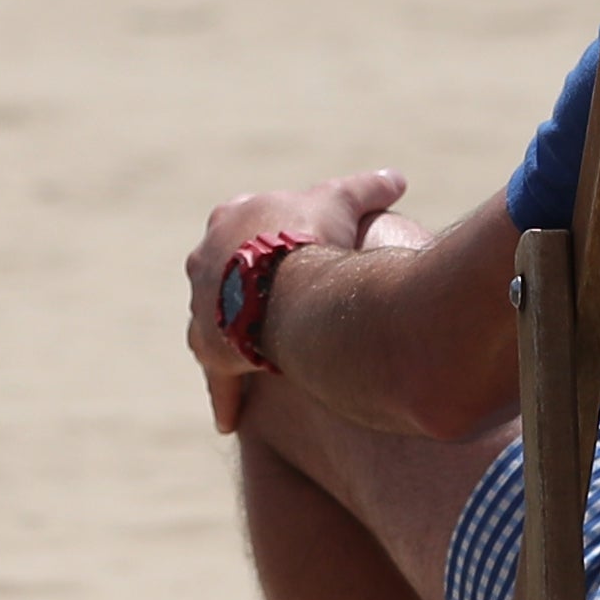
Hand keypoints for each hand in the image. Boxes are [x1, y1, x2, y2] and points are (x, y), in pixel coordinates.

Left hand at [184, 169, 405, 430]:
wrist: (284, 282)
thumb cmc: (311, 237)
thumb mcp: (343, 203)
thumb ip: (367, 190)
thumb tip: (397, 179)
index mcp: (231, 218)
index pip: (245, 233)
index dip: (268, 245)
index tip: (286, 258)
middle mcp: (204, 259)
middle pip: (223, 278)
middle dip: (244, 292)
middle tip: (275, 312)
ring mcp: (201, 305)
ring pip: (216, 325)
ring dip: (235, 339)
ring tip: (259, 360)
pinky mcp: (208, 346)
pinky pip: (218, 376)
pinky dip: (227, 394)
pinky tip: (230, 421)